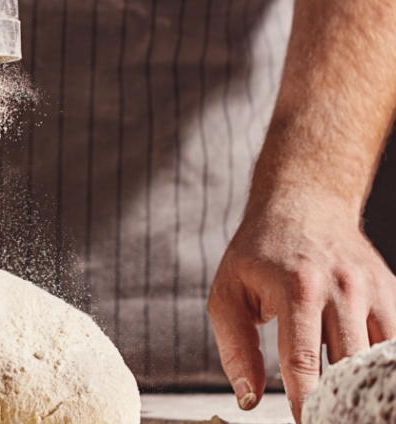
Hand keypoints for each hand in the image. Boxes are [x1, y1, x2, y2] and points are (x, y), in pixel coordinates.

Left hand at [208, 194, 395, 422]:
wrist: (303, 204)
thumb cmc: (258, 254)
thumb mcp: (228, 294)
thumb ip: (235, 348)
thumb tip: (248, 399)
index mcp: (296, 288)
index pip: (303, 360)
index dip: (305, 403)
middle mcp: (341, 288)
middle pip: (348, 364)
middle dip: (339, 401)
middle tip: (327, 419)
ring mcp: (372, 289)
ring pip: (379, 356)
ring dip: (366, 386)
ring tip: (351, 407)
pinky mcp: (393, 291)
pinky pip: (395, 341)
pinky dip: (384, 365)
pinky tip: (370, 381)